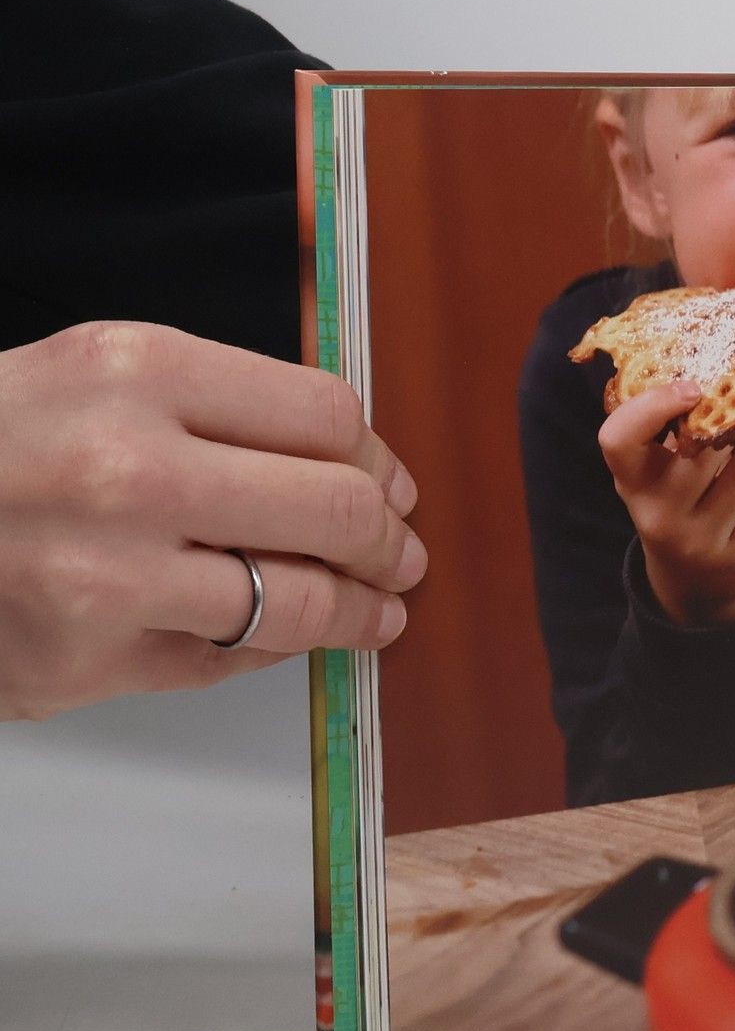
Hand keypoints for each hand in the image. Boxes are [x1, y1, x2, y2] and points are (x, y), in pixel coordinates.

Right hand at [0, 322, 426, 721]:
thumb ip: (224, 405)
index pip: (327, 417)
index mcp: (140, 371)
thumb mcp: (103, 374)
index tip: (391, 484)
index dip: (378, 459)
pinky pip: (230, 660)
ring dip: (360, 614)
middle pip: (336, 509)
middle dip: (388, 543)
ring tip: (377, 613)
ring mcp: (107, 572)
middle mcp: (129, 468)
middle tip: (400, 557)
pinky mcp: (85, 657)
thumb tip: (359, 463)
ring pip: (299, 602)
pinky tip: (287, 637)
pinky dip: (275, 650)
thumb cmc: (2, 442)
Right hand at [599, 382, 734, 628]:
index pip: (618, 441)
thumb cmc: (675, 508)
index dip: (649, 409)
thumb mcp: (654, 478)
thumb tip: (713, 363)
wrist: (695, 587)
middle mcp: (660, 514)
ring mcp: (702, 538)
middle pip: (699, 453)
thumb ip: (668, 432)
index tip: (690, 386)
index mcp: (632, 484)